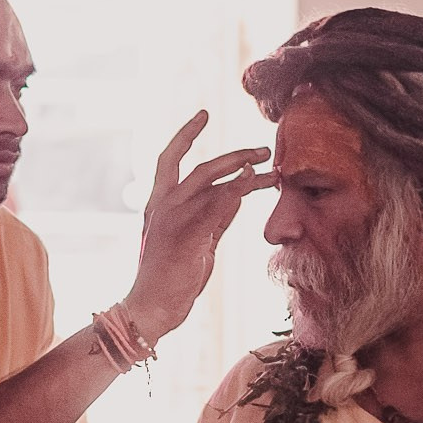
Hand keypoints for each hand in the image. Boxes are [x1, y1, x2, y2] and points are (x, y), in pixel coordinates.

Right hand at [127, 115, 272, 344]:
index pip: (169, 159)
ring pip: (210, 183)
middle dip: (234, 155)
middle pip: (200, 167)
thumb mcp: (196, 240)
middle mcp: (162, 206)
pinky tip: (253, 185)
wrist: (151, 308)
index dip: (186, 134)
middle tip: (263, 150)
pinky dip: (235, 193)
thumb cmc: (172, 277)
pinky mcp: (184, 238)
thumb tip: (238, 193)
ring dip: (244, 173)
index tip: (203, 114)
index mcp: (159, 204)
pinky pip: (214, 208)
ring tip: (270, 169)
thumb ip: (214, 215)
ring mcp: (171, 221)